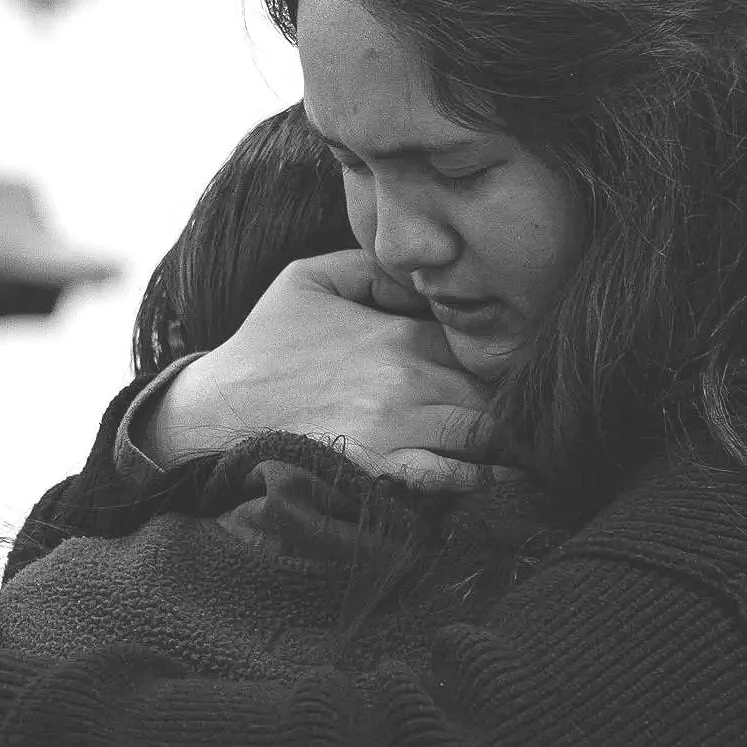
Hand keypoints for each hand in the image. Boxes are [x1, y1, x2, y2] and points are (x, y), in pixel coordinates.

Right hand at [143, 250, 509, 492]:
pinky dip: (479, 476)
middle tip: (528, 408)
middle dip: (513, 400)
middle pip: (493, 391)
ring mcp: (398, 428)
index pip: (481, 343)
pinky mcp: (382, 469)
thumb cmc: (264, 344)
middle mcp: (408, 381)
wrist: (219, 411)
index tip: (514, 365)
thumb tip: (420, 272)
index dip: (504, 355)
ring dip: (504, 439)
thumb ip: (372, 269)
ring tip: (522, 443)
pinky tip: (492, 474)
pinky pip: (451, 477)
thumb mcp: (310, 278)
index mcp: (400, 334)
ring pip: (482, 434)